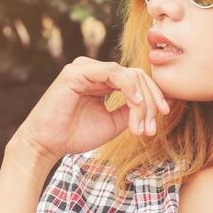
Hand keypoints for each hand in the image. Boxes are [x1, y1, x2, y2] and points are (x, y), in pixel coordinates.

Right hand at [12, 57, 169, 162]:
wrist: (47, 145)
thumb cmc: (75, 134)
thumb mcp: (113, 123)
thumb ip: (132, 110)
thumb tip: (159, 103)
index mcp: (102, 80)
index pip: (137, 79)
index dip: (154, 95)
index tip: (165, 115)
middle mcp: (94, 70)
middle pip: (137, 75)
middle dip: (151, 100)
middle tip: (154, 125)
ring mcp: (85, 68)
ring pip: (128, 75)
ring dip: (141, 101)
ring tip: (140, 126)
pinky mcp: (77, 72)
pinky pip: (113, 73)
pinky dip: (129, 88)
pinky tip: (135, 104)